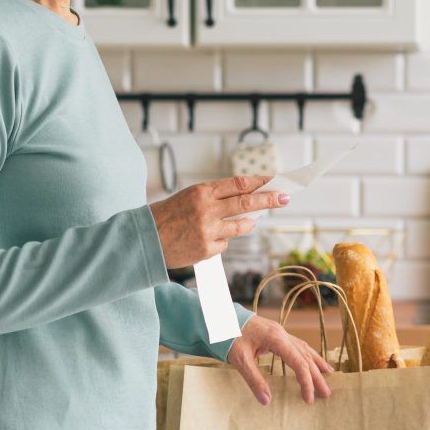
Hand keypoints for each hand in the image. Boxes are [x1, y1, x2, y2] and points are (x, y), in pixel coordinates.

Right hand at [148, 175, 288, 267]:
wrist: (143, 240)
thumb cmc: (165, 216)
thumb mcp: (188, 197)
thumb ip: (214, 198)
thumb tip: (245, 198)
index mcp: (201, 192)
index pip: (238, 184)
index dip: (259, 182)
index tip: (275, 180)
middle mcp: (207, 209)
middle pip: (247, 203)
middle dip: (270, 199)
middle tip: (285, 197)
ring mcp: (208, 231)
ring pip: (241, 226)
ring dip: (248, 223)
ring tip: (251, 221)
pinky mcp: (206, 250)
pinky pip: (224, 245)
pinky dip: (221, 242)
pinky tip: (206, 240)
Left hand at [226, 316, 333, 406]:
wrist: (221, 316)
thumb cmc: (229, 335)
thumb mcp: (239, 360)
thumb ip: (254, 380)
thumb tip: (266, 401)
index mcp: (276, 339)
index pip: (298, 363)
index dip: (306, 382)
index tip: (309, 398)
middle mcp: (282, 334)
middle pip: (305, 357)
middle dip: (317, 376)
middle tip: (327, 394)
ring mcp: (281, 332)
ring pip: (304, 349)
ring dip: (316, 363)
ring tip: (329, 375)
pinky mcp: (276, 334)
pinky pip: (298, 345)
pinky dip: (308, 355)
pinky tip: (312, 360)